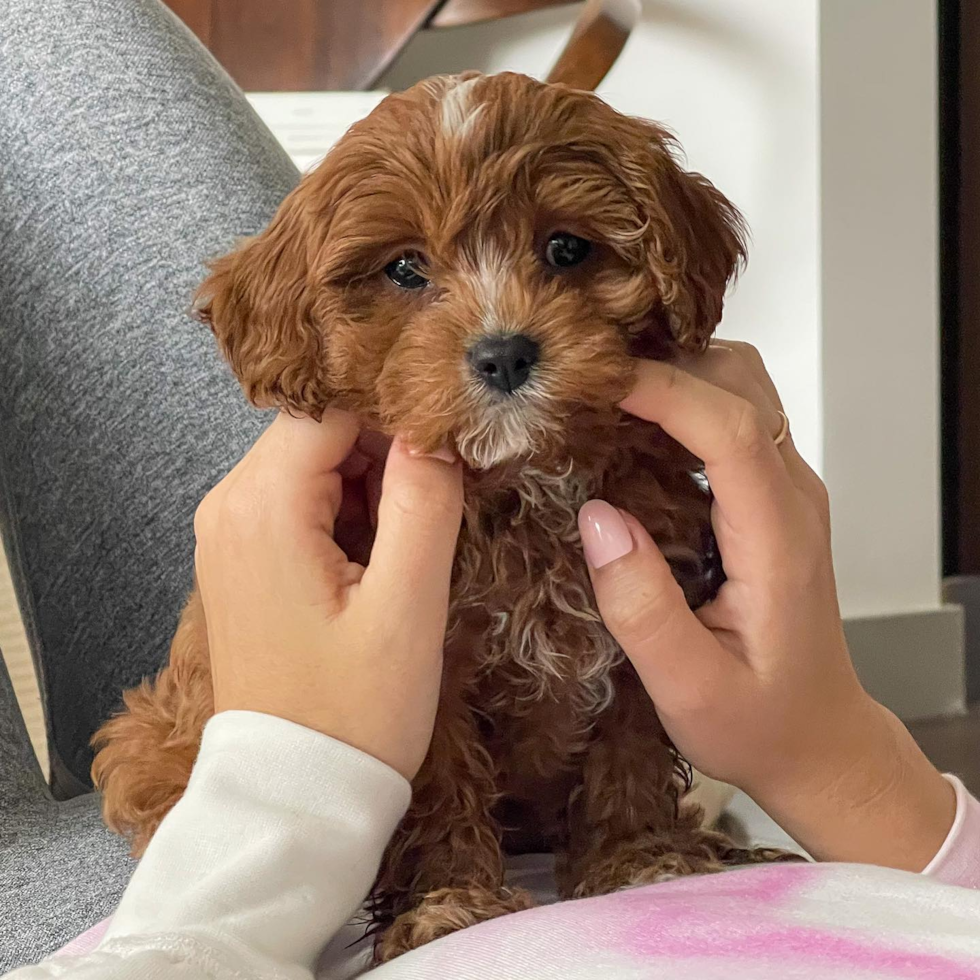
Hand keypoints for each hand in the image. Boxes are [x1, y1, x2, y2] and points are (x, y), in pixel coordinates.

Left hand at [193, 410, 462, 780]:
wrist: (293, 796)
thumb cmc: (354, 713)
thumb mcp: (407, 607)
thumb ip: (424, 502)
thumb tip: (436, 427)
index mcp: (262, 506)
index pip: (332, 405)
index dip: (397, 412)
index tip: (451, 444)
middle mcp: (229, 505)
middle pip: (320, 429)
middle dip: (387, 451)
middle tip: (441, 502)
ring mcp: (230, 531)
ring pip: (314, 463)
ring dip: (371, 485)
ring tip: (410, 544)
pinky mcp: (243, 558)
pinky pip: (301, 502)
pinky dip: (347, 513)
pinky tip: (378, 561)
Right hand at [578, 342, 954, 869]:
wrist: (819, 740)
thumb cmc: (759, 724)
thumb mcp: (690, 690)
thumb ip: (642, 609)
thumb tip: (596, 516)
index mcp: (778, 538)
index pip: (730, 427)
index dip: (661, 389)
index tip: (587, 382)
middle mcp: (792, 496)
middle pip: (740, 383)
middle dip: (661, 363)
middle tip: (580, 381)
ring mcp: (786, 491)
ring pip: (738, 388)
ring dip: (670, 375)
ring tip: (595, 395)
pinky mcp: (770, 497)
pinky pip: (730, 418)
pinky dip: (678, 401)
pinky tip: (627, 426)